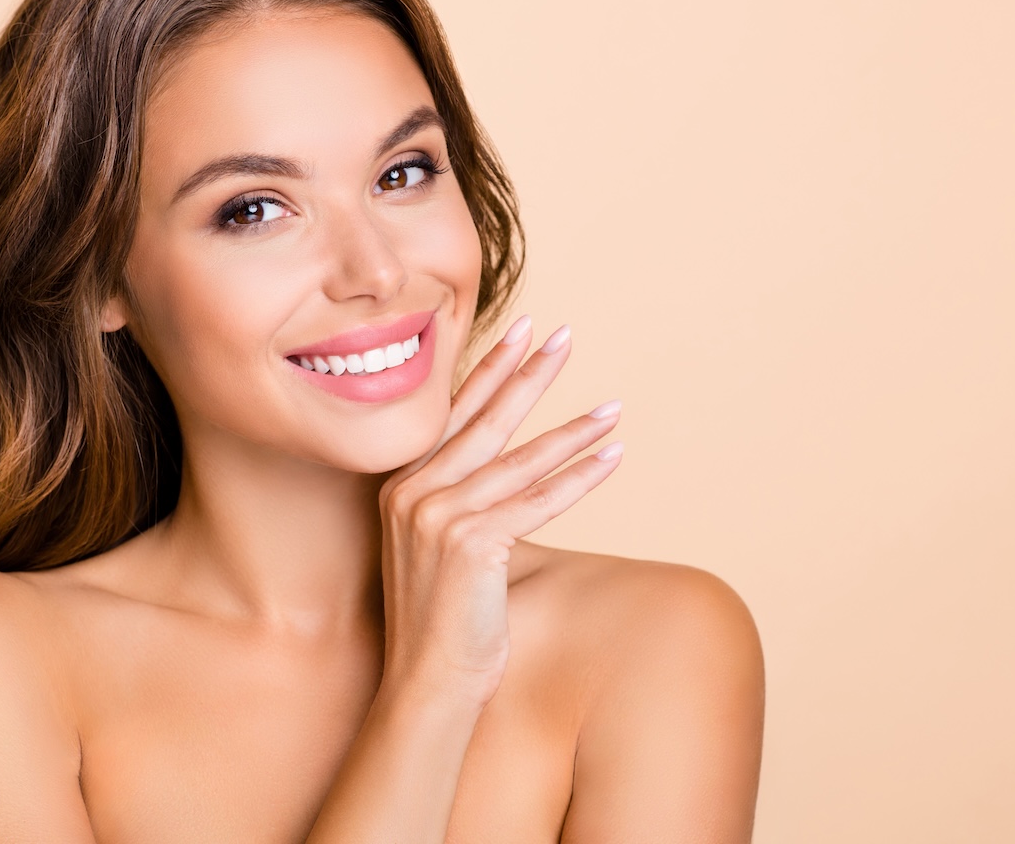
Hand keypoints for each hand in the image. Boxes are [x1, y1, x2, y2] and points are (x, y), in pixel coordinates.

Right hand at [376, 317, 622, 707]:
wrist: (427, 681)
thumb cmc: (443, 619)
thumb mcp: (438, 546)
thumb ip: (461, 499)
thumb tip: (506, 465)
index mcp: (400, 486)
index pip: (452, 415)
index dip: (490, 370)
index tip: (520, 332)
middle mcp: (412, 492)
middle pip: (485, 420)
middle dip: (528, 374)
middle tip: (563, 335)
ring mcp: (437, 515)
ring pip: (520, 460)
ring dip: (573, 430)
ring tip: (613, 407)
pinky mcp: (469, 542)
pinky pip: (537, 501)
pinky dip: (579, 478)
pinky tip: (612, 458)